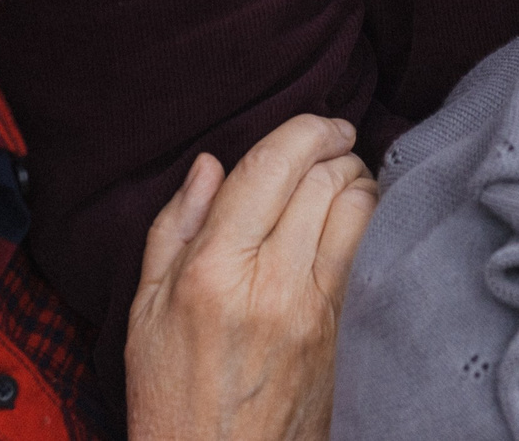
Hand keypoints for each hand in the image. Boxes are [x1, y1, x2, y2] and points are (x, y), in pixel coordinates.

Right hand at [126, 114, 379, 440]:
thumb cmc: (172, 396)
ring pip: (362, 211)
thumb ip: (174, 228)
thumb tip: (210, 167)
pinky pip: (374, 257)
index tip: (319, 122)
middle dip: (334, 148)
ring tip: (346, 181)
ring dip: (360, 182)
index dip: (305, 128)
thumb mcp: (144, 310)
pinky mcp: (347, 337)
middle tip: (331, 146)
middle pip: (326, 179)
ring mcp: (319, 313)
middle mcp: (273, 285)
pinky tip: (359, 225)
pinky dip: (373, 227)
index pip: (273, 167)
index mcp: (215, 271)